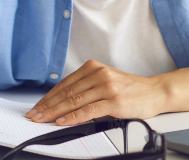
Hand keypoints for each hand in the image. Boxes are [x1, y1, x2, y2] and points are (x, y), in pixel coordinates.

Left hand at [25, 60, 166, 125]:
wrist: (155, 92)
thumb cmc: (130, 90)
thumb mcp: (105, 81)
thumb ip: (86, 88)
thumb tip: (61, 103)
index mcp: (93, 67)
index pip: (64, 84)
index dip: (48, 97)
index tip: (37, 107)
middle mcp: (99, 74)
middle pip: (66, 93)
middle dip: (47, 106)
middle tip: (34, 115)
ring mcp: (107, 87)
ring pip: (74, 101)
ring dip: (55, 112)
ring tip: (43, 120)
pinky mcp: (114, 101)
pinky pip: (88, 110)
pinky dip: (73, 117)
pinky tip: (63, 121)